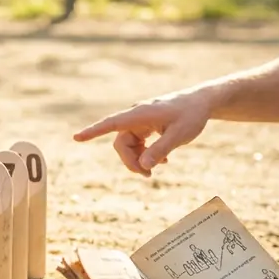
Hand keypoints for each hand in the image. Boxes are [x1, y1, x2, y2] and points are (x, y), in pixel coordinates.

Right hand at [73, 91, 210, 175]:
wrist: (201, 103)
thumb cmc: (192, 116)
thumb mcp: (180, 135)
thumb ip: (161, 149)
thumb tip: (143, 165)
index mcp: (140, 114)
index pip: (111, 123)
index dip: (93, 131)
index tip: (77, 138)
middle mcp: (136, 116)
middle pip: (121, 142)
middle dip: (131, 161)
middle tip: (148, 175)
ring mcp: (140, 121)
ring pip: (128, 145)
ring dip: (139, 158)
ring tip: (158, 167)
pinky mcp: (145, 125)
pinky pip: (137, 143)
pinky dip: (146, 153)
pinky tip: (162, 160)